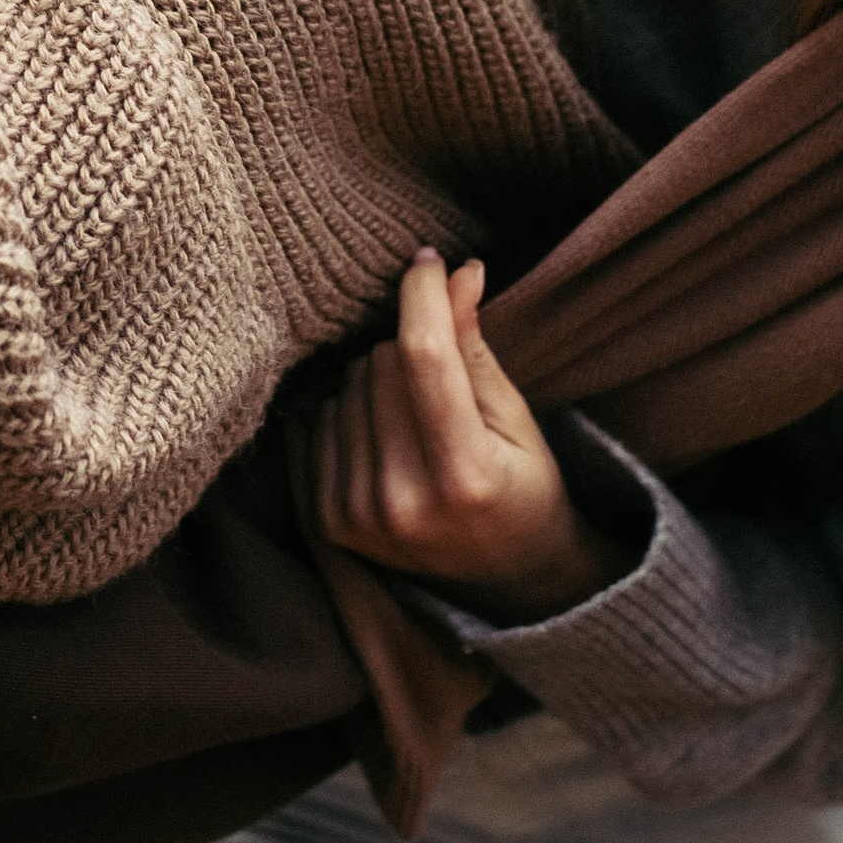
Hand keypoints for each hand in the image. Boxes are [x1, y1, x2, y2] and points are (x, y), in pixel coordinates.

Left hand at [313, 250, 624, 622]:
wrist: (503, 581)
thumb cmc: (522, 489)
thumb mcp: (519, 420)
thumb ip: (477, 348)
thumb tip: (457, 272)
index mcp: (464, 477)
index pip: (424, 357)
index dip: (423, 295)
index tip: (429, 261)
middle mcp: (402, 503)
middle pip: (380, 364)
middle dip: (412, 344)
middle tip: (445, 375)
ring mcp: (357, 516)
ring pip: (347, 386)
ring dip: (380, 378)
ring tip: (419, 414)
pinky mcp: (327, 519)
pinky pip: (321, 419)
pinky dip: (352, 411)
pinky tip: (387, 435)